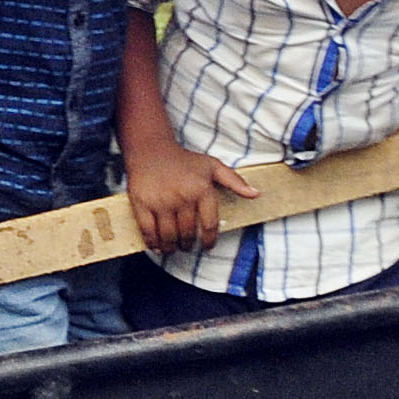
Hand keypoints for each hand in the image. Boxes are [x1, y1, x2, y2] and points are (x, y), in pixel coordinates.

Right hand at [125, 144, 259, 253]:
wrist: (151, 150)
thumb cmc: (184, 160)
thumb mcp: (212, 166)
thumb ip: (235, 181)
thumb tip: (256, 194)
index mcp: (202, 190)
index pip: (209, 225)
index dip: (209, 240)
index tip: (207, 246)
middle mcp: (182, 197)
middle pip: (187, 233)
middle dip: (189, 244)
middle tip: (188, 246)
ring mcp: (161, 202)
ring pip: (169, 236)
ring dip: (172, 247)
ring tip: (173, 248)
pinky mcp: (142, 204)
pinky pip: (148, 231)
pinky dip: (153, 242)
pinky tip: (157, 245)